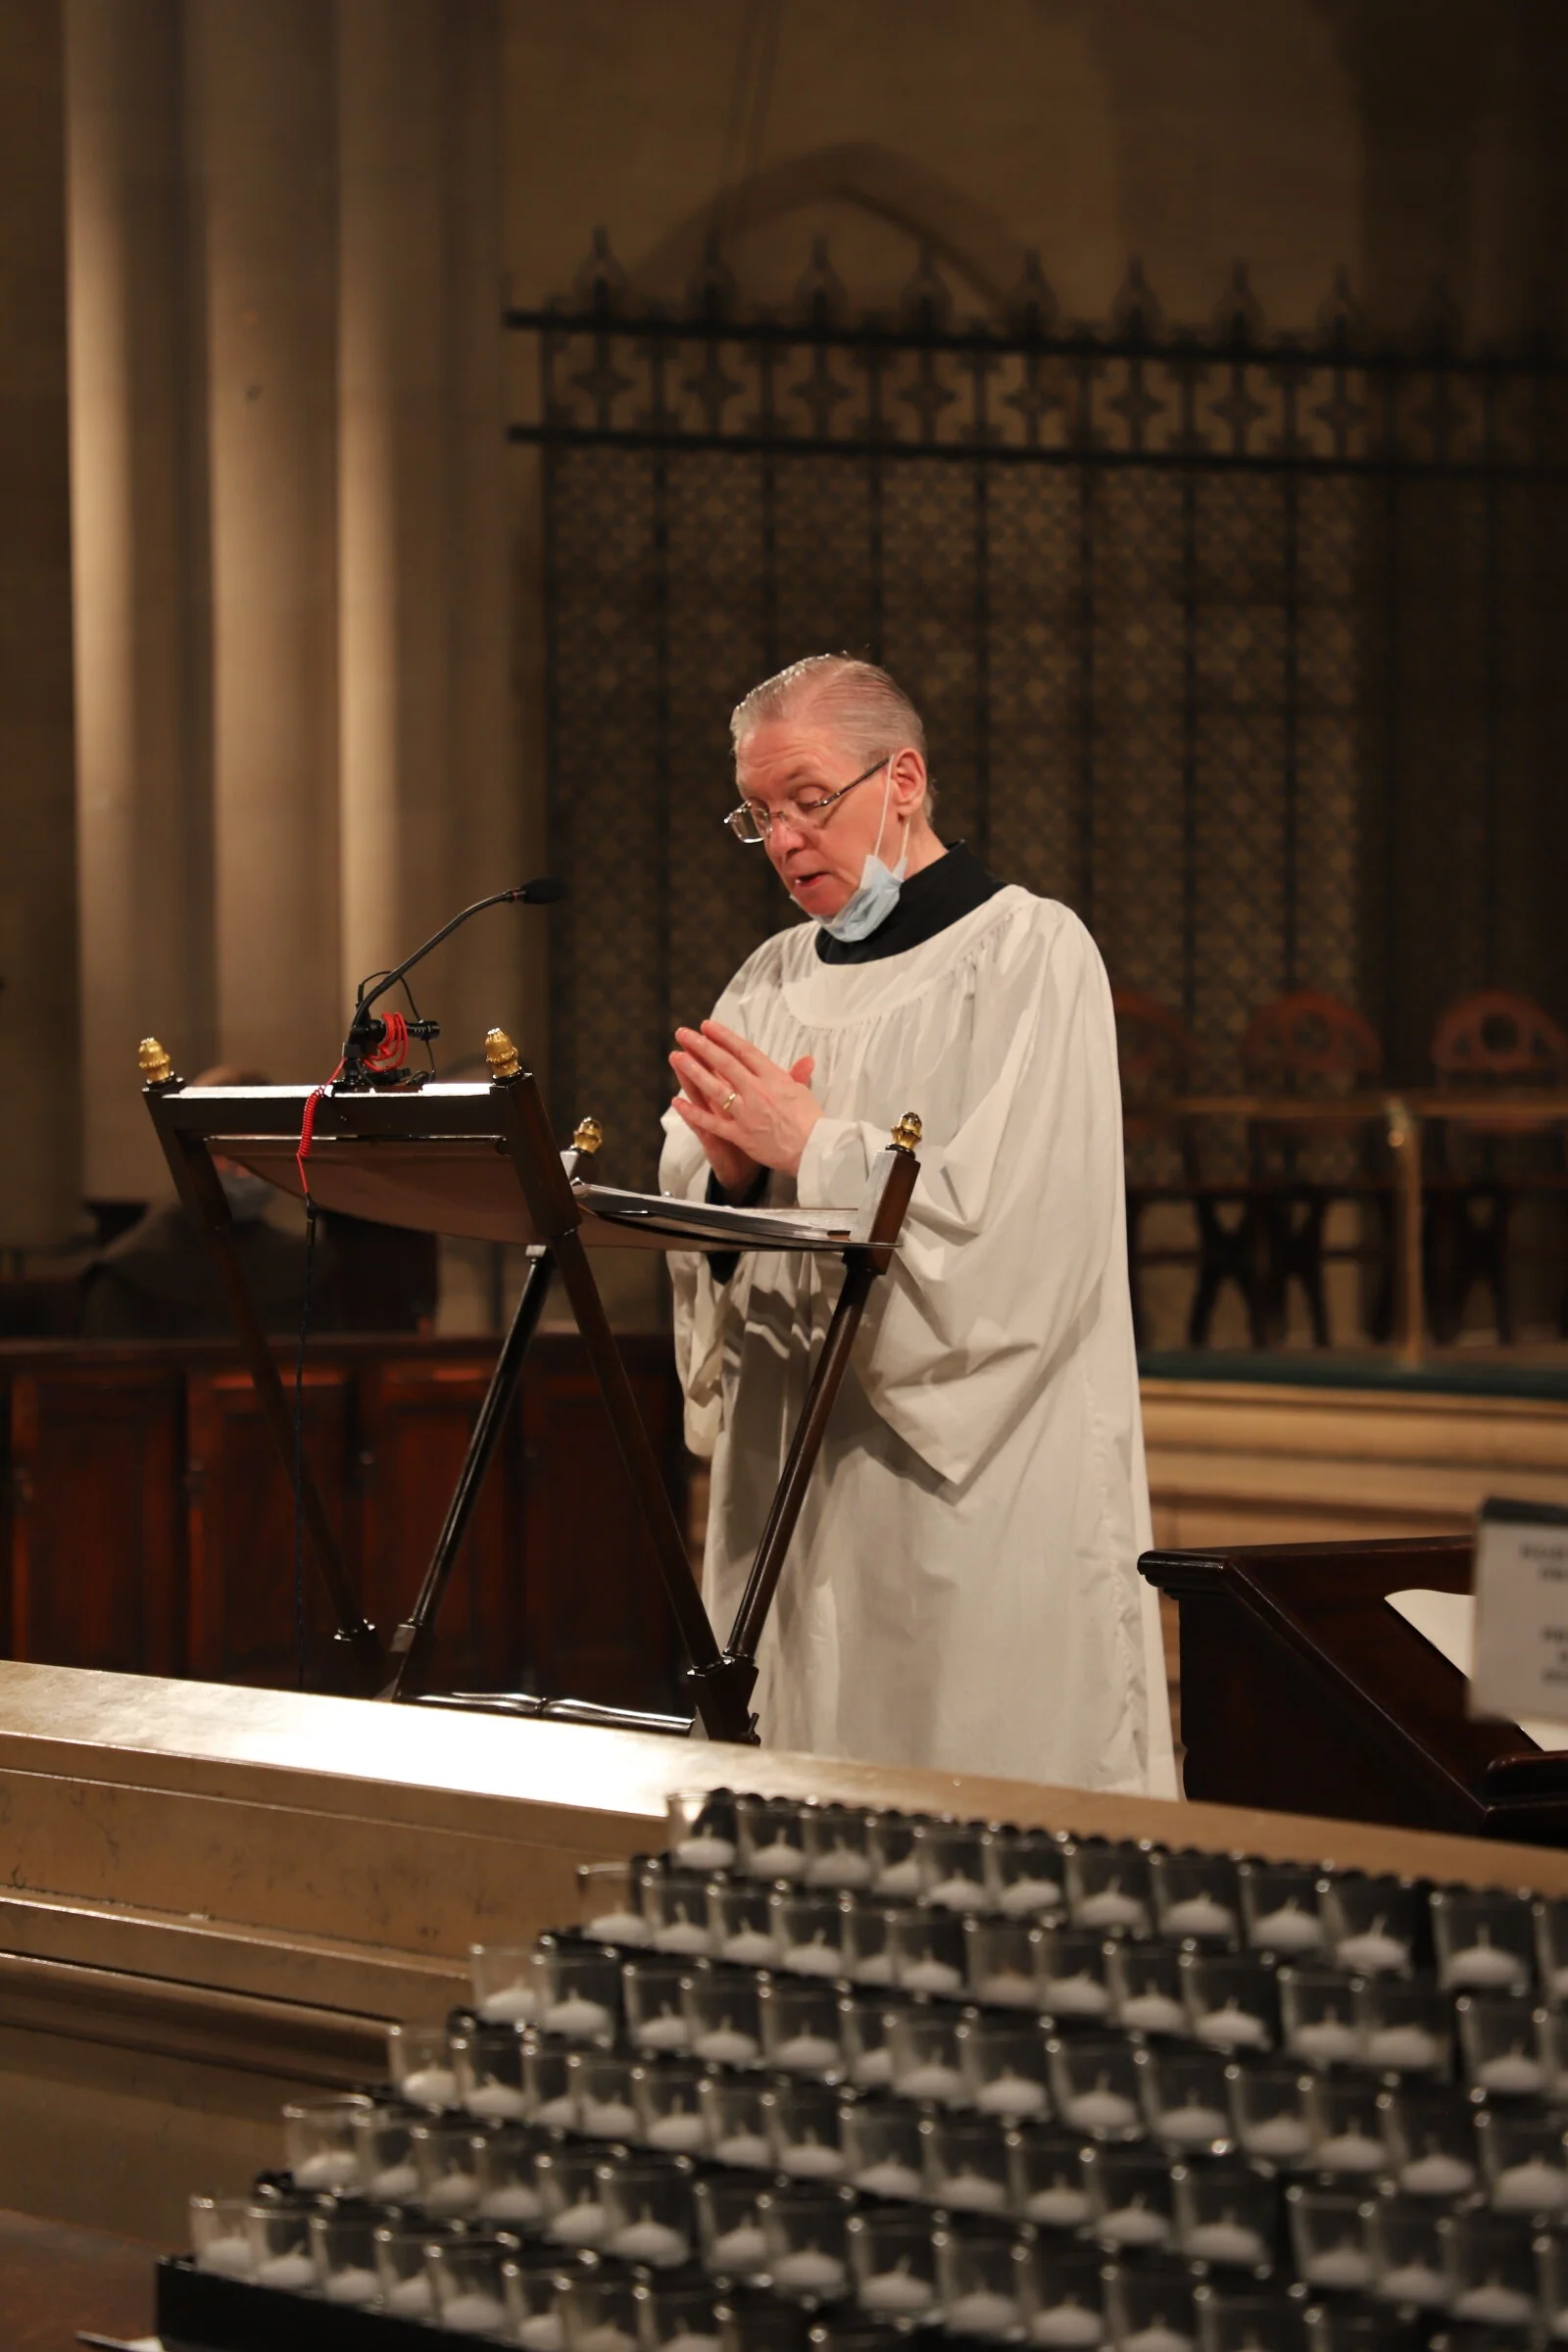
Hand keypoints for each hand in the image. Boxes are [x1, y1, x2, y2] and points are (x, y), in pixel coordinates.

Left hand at [669, 1020, 821, 1191]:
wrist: (815, 1149)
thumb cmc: (812, 1121)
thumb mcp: (804, 1092)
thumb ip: (797, 1075)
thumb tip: (806, 1059)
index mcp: (773, 1078)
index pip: (744, 1051)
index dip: (724, 1037)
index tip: (707, 1026)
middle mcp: (756, 1091)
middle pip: (725, 1064)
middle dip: (702, 1046)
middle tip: (684, 1034)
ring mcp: (746, 1113)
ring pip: (715, 1088)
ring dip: (694, 1071)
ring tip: (677, 1057)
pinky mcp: (740, 1134)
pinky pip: (712, 1123)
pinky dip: (693, 1113)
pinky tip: (676, 1102)